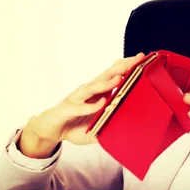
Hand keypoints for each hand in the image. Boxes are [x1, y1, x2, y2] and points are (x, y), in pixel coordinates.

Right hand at [18, 53, 145, 157]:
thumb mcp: (97, 127)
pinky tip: (101, 104)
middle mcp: (88, 91)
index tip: (141, 59)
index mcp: (97, 93)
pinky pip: (80, 107)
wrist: (47, 130)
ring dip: (107, 83)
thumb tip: (130, 131)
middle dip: (121, 67)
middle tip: (136, 60)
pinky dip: (90, 106)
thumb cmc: (74, 125)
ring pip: (93, 88)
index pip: (114, 76)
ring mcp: (76, 99)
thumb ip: (111, 126)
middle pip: (106, 76)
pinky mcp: (66, 109)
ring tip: (120, 78)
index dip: (127, 68)